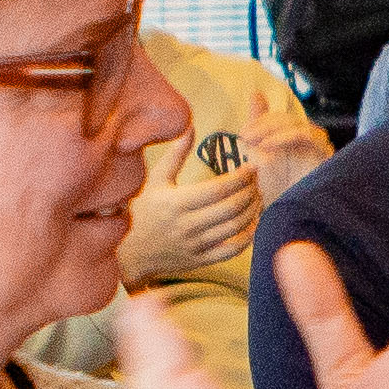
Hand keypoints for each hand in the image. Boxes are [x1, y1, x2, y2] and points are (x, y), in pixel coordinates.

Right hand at [117, 156, 261, 291]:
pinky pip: (231, 251)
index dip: (240, 177)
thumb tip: (191, 128)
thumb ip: (175, 155)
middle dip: (250, 192)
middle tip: (257, 182)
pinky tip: (252, 224)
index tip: (251, 167)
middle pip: (230, 207)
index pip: (218, 188)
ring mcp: (195, 245)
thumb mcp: (156, 180)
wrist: (131, 252)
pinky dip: (247, 238)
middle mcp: (187, 225)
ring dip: (252, 211)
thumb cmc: (146, 211)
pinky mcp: (200, 260)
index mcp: (177, 202)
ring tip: (257, 198)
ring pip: (234, 228)